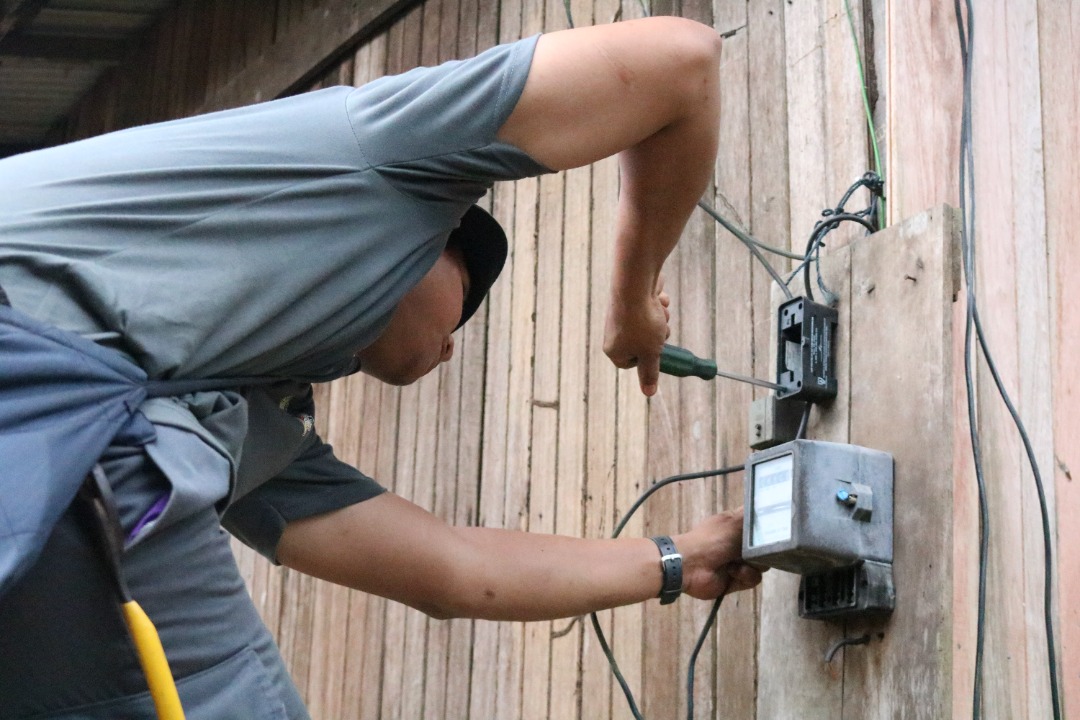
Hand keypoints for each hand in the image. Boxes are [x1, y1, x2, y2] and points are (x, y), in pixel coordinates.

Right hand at [603, 274, 671, 395]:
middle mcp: (614, 332)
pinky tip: (656, 298)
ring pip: (651, 324)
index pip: (632, 364)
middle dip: (658, 337)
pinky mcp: (632, 299)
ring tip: (658, 313)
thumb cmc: (642, 322)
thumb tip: (649, 393)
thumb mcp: (651, 353)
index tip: (658, 353)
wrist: (636, 284)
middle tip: (660, 332)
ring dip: (660, 320)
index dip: (648, 359)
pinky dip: (657, 304)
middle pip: (644, 344)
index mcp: (614, 349)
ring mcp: (623, 314)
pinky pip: (650, 307)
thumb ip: (650, 372)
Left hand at [674, 508, 765, 599]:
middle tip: (753, 549)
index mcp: (737, 524)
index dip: (767, 526)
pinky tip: (732, 572)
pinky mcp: (739, 578)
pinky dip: (744, 575)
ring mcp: (740, 561)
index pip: (759, 523)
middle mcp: (740, 542)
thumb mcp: (733, 522)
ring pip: (763, 563)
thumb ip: (751, 515)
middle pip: (766, 546)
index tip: (773, 529)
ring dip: (751, 564)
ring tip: (735, 562)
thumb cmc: (710, 540)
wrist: (690, 566)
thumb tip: (767, 501)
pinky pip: (754, 578)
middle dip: (762, 549)